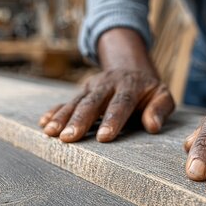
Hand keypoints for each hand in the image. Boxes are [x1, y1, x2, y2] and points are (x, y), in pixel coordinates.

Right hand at [39, 69, 174, 141]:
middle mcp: (108, 84)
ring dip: (62, 117)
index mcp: (130, 86)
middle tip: (68, 138)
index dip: (112, 120)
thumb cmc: (149, 90)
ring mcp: (92, 86)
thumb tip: (153, 126)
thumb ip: (160, 109)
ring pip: (77, 102)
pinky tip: (43, 123)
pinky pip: (67, 101)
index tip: (103, 137)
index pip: (121, 103)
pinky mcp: (82, 91)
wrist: (131, 67)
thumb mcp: (162, 95)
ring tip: (51, 132)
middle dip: (79, 120)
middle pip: (93, 102)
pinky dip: (55, 111)